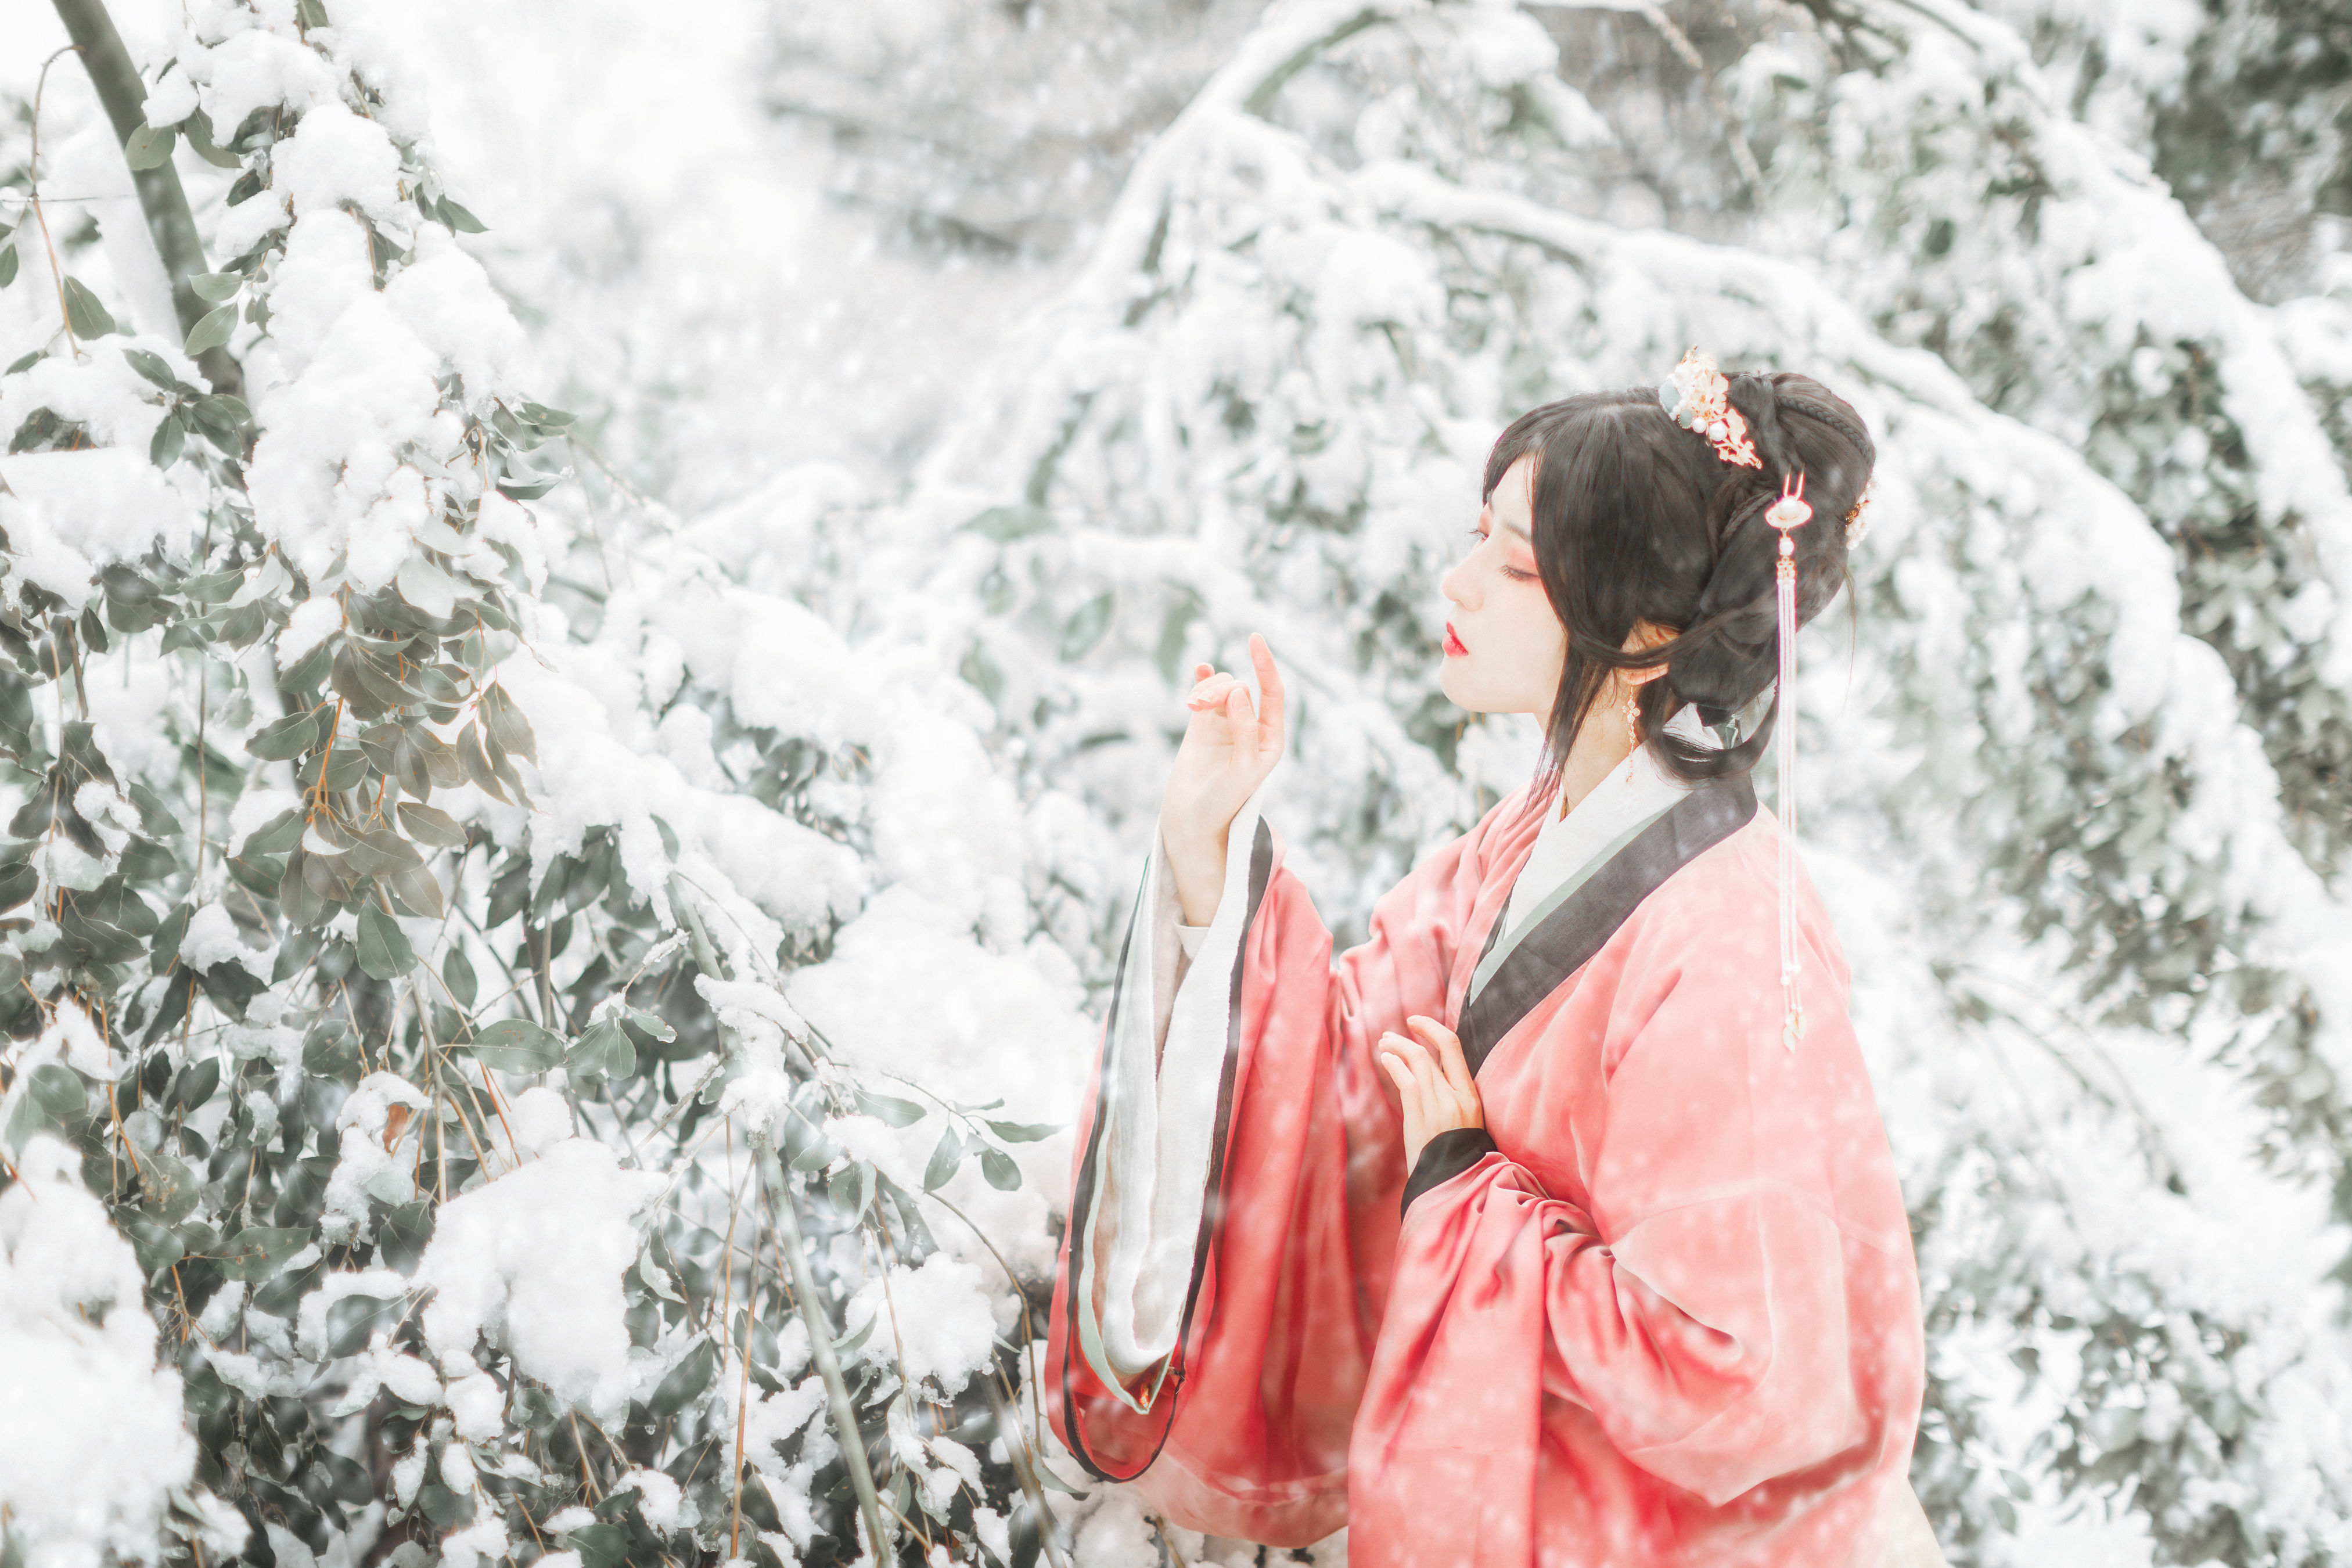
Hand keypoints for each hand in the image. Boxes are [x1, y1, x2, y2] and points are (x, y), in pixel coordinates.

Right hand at [1161, 633, 1285, 924]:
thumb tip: (1241, 691)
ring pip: (1221, 689)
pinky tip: (1200, 669)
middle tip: (1197, 705)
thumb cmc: (1223, 801)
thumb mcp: (1241, 769)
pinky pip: (1205, 693)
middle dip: (1220, 690)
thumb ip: (1244, 731)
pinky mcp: (1202, 725)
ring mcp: (1226, 723)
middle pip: (1241, 688)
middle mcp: (1251, 727)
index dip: (1265, 665)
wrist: (1191, 820)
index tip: (1255, 640)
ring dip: (1206, 691)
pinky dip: (1203, 680)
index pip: (1273, 693)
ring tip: (1191, 707)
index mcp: (1270, 738)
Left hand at [1376, 1015, 1482, 1171]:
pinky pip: (1406, 1080)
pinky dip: (1394, 1065)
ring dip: (1396, 1048)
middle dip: (1408, 1037)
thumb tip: (1429, 1072)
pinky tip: (1385, 1060)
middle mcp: (1457, 1096)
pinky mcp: (1422, 1117)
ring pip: (1417, 1061)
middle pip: (1431, 1052)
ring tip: (1383, 1045)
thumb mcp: (1465, 1121)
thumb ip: (1450, 1096)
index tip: (1417, 1022)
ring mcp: (1440, 1106)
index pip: (1454, 1047)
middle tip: (1391, 1035)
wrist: (1454, 1182)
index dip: (1433, 1028)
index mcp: (1471, 1095)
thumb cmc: (1456, 1155)